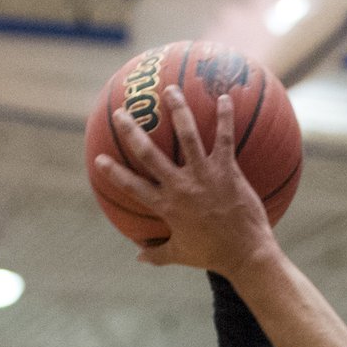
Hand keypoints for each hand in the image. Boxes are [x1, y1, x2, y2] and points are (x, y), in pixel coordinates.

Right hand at [93, 86, 278, 275]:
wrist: (246, 254)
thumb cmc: (213, 254)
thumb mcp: (181, 255)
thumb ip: (157, 254)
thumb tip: (138, 256)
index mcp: (166, 207)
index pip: (133, 186)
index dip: (114, 173)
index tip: (100, 158)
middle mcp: (181, 187)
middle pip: (150, 154)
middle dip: (132, 131)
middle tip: (121, 112)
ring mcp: (205, 176)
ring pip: (188, 136)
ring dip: (178, 110)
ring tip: (170, 89)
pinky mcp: (228, 170)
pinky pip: (225, 138)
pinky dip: (225, 117)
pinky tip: (225, 97)